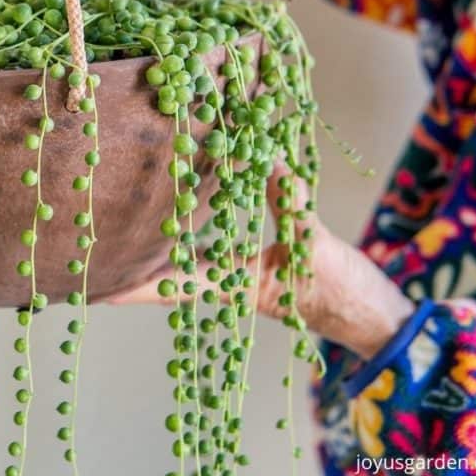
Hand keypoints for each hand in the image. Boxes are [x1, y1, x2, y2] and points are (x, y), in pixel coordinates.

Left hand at [108, 165, 415, 360]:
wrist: (378, 318)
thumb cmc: (345, 294)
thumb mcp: (314, 244)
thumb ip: (290, 202)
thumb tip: (265, 157)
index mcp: (234, 287)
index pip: (172, 287)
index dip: (135, 287)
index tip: (98, 287)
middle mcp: (230, 284)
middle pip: (170, 276)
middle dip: (135, 268)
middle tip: (97, 253)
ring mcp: (242, 278)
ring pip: (191, 264)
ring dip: (161, 253)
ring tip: (124, 236)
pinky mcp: (259, 270)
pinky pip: (217, 253)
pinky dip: (198, 236)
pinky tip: (183, 220)